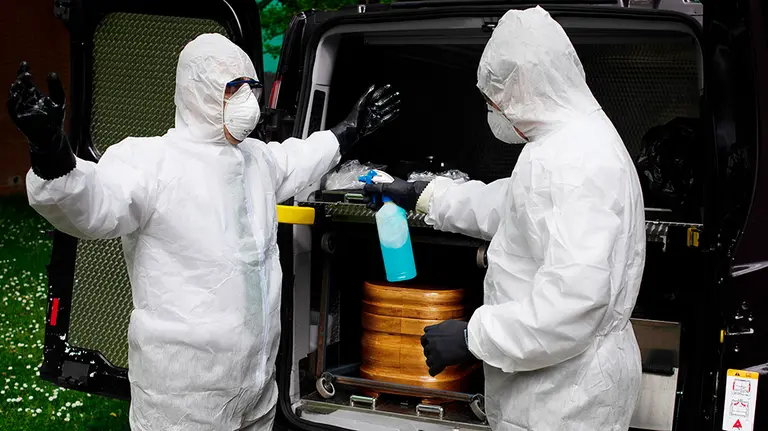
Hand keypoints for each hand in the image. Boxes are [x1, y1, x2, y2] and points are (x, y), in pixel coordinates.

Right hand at [7, 61, 74, 179]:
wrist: (52, 137)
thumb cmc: (55, 119)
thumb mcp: (59, 101)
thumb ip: (56, 87)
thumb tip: (51, 73)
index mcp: (33, 93)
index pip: (25, 80)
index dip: (23, 70)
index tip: (25, 63)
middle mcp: (24, 99)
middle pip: (18, 85)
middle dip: (20, 78)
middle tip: (27, 74)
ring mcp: (20, 108)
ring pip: (13, 94)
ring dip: (16, 88)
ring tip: (21, 82)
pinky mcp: (17, 117)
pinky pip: (12, 108)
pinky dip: (13, 101)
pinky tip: (17, 95)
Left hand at [331, 84, 399, 154]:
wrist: (352, 129)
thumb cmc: (354, 116)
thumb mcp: (360, 103)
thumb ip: (367, 94)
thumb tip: (373, 86)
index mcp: (368, 103)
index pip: (377, 94)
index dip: (383, 90)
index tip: (390, 86)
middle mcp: (372, 109)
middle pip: (383, 102)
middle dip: (390, 98)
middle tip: (397, 93)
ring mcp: (375, 116)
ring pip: (386, 110)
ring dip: (392, 106)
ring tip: (399, 102)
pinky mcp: (377, 123)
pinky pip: (386, 119)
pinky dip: (392, 116)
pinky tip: (396, 112)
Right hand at [363, 177, 427, 210]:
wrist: (413, 198)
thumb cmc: (403, 189)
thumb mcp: (387, 187)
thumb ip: (376, 187)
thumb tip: (366, 187)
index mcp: (385, 181)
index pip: (373, 182)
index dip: (368, 186)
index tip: (364, 191)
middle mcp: (385, 188)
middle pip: (373, 192)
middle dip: (369, 196)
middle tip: (366, 199)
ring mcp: (387, 196)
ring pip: (376, 199)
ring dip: (371, 202)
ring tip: (369, 204)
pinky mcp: (389, 203)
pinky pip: (380, 205)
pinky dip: (376, 206)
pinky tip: (373, 207)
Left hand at [421, 319, 474, 376]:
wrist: (469, 338)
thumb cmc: (463, 330)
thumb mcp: (448, 323)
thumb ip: (440, 327)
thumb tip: (440, 329)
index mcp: (433, 332)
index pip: (424, 338)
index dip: (428, 342)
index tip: (431, 345)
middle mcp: (431, 341)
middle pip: (426, 349)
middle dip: (430, 352)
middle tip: (436, 354)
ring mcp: (434, 351)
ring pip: (428, 360)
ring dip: (432, 362)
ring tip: (436, 364)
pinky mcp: (439, 361)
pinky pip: (432, 370)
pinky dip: (434, 371)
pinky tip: (436, 372)